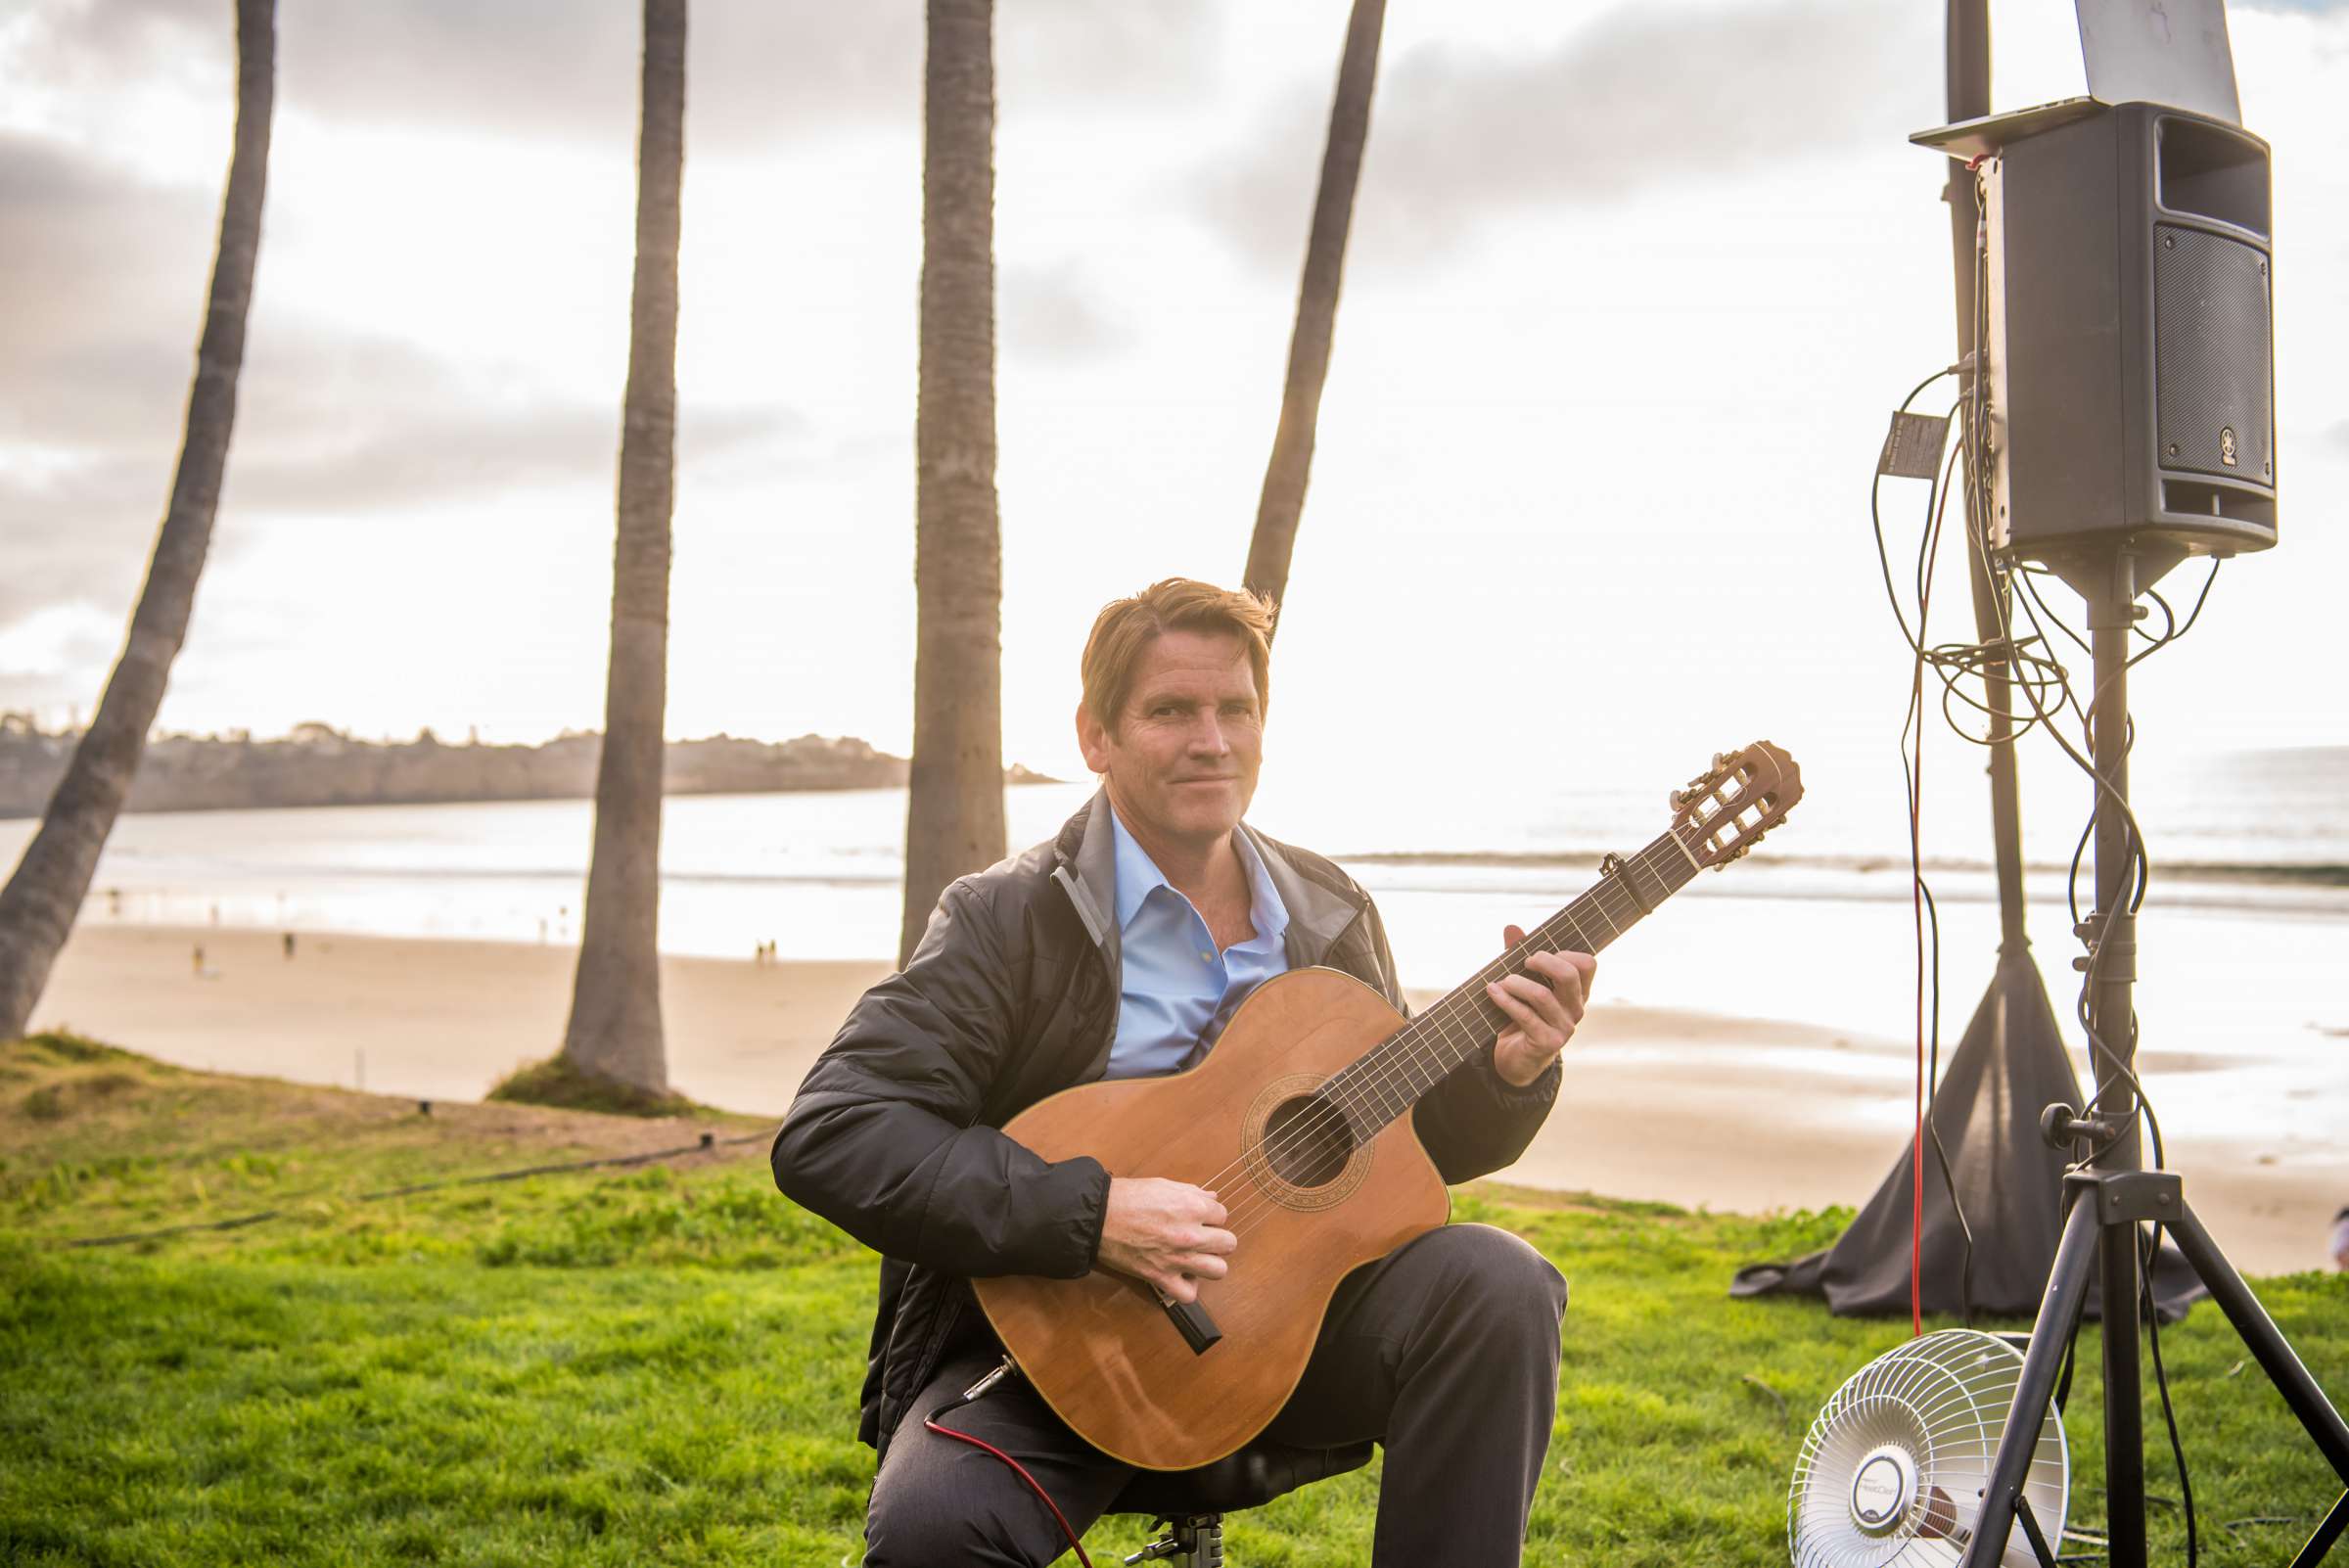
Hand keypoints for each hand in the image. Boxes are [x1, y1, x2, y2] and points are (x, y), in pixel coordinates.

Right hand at [1097, 1176, 1234, 1303]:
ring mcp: (1177, 1258)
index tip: (1200, 1219)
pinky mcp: (1161, 1277)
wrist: (1098, 1217)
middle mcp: (1191, 1234)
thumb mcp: (1163, 1185)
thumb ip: (1192, 1192)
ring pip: (1218, 1271)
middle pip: (1228, 1244)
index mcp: (1192, 1207)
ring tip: (1196, 1259)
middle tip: (1202, 1238)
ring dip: (1209, 1264)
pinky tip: (1180, 1276)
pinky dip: (1187, 1287)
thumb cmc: (1128, 1197)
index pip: (1223, 1215)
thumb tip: (1212, 1199)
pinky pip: (1189, 1294)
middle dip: (1217, 1240)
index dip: (1211, 1217)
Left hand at [1486, 923, 1594, 1086]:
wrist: (1517, 1057)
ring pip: (1542, 995)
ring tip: (1502, 981)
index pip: (1587, 964)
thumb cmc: (1523, 1014)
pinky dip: (1505, 1000)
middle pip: (1569, 975)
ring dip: (1516, 983)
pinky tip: (1492, 991)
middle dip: (1542, 961)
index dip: (1564, 952)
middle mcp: (1576, 1009)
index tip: (1538, 954)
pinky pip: (1525, 1016)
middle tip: (1524, 961)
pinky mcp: (1547, 1043)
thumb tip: (1511, 927)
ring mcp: (1564, 1028)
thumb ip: (1519, 955)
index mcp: (1578, 991)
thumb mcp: (1523, 983)